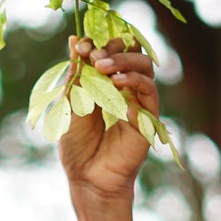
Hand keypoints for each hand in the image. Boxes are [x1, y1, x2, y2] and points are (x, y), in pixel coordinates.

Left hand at [57, 36, 158, 201]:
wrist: (87, 178)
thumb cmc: (76, 146)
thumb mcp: (71, 105)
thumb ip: (76, 75)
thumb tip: (74, 41)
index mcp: (104, 84)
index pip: (109, 52)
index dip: (97, 45)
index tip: (81, 47)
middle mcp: (124, 89)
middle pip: (131, 53)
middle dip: (113, 48)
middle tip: (95, 54)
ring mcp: (138, 102)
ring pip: (144, 67)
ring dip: (124, 61)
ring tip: (103, 66)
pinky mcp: (148, 117)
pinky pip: (149, 91)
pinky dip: (134, 81)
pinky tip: (116, 82)